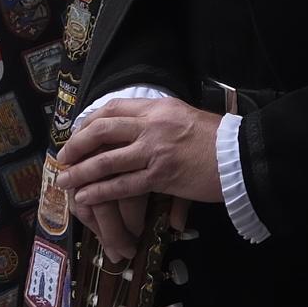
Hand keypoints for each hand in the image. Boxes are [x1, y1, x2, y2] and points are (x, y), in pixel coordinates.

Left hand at [49, 97, 222, 256]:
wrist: (243, 156)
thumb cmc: (220, 139)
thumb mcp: (187, 118)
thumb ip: (161, 123)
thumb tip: (139, 134)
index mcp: (159, 108)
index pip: (113, 109)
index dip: (88, 122)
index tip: (77, 134)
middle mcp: (153, 126)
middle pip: (102, 130)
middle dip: (77, 145)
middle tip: (64, 156)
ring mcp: (156, 151)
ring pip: (106, 160)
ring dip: (80, 172)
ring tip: (65, 180)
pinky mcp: (161, 176)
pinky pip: (122, 185)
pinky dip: (100, 192)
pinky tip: (85, 198)